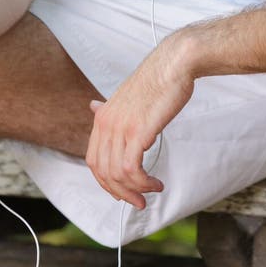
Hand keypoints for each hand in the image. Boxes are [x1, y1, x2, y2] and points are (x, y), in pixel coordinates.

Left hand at [85, 34, 194, 208]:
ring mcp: (120, 127)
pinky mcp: (138, 131)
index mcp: (102, 116)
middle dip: (119, 192)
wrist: (173, 64)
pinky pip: (131, 169)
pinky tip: (155, 183)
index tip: (122, 190)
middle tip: (137, 201)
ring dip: (134, 190)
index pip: (93, 160)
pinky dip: (142, 183)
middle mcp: (106, 123)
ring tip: (152, 191)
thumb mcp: (125, 95)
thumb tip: (92, 107)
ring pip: (117, 174)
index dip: (106, 181)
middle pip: (102, 172)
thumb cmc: (156, 80)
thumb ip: (109, 108)